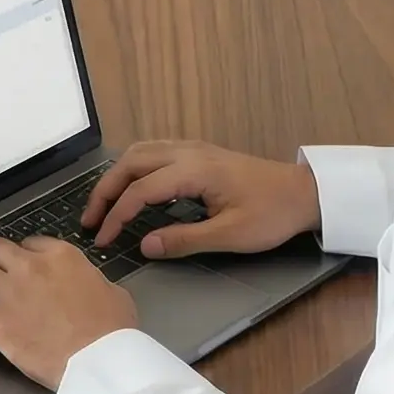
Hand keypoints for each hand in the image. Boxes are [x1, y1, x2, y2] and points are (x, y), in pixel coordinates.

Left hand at [0, 236, 137, 389]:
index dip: (22, 255)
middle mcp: (29, 266)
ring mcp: (9, 293)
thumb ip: (92, 281)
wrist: (101, 362)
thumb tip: (88, 285)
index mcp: (59, 256)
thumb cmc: (115, 331)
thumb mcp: (114, 293)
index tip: (20, 268)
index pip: (30, 244)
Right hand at [83, 141, 321, 258]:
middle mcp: (186, 152)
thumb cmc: (270, 215)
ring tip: (104, 204)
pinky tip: (134, 186)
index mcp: (192, 171)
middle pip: (130, 163)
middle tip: (90, 220)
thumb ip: (185, 240)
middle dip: (105, 190)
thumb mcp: (231, 236)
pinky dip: (133, 168)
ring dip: (117, 176)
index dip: (116, 215)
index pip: (140, 190)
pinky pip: (153, 151)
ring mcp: (192, 148)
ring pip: (139, 152)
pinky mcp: (198, 152)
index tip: (101, 239)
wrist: (302, 192)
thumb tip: (144, 245)